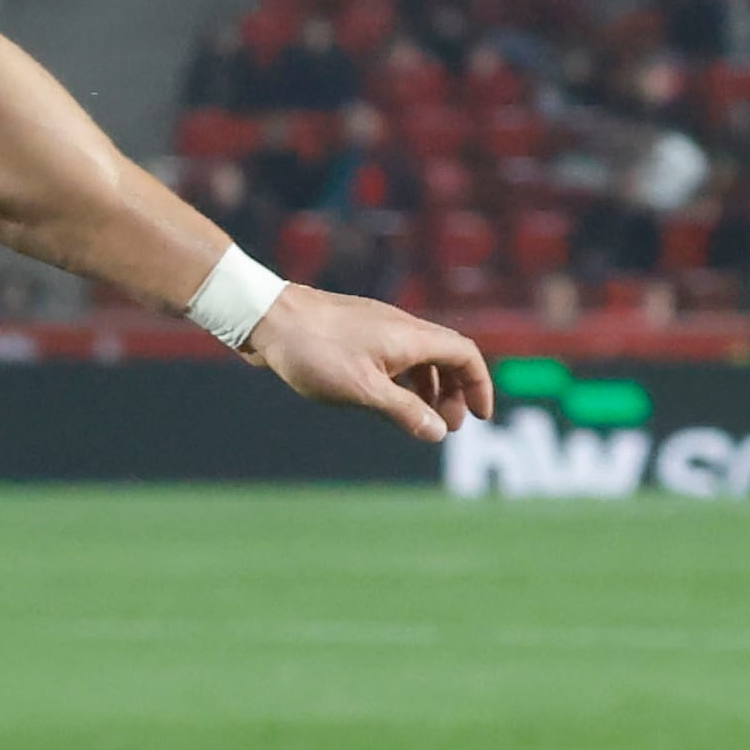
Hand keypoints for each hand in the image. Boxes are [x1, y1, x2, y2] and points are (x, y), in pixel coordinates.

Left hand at [246, 283, 494, 439]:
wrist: (268, 317)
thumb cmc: (314, 351)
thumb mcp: (363, 390)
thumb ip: (404, 411)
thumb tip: (438, 432)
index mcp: (410, 336)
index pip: (465, 355)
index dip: (479, 385)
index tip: (481, 416)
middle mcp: (400, 327)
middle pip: (446, 356)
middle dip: (455, 392)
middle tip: (449, 426)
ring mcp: (378, 328)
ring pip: (420, 357)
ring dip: (429, 388)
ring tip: (421, 418)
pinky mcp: (356, 333)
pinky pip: (395, 356)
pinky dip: (404, 379)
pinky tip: (387, 399)